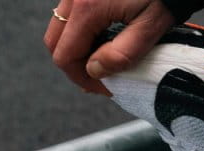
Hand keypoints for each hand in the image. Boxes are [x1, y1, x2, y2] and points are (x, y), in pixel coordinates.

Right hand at [45, 0, 176, 94]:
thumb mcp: (148, 30)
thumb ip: (121, 54)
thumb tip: (95, 71)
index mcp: (86, 8)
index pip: (65, 56)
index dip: (83, 79)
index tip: (107, 89)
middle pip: (55, 42)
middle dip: (76, 67)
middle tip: (104, 80)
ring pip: (60, 30)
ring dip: (78, 51)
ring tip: (105, 64)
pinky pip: (70, 18)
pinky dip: (81, 36)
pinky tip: (103, 45)